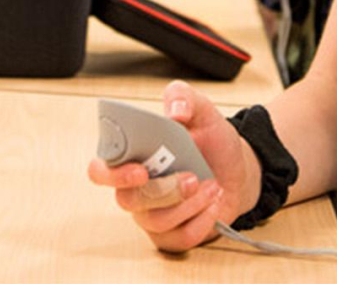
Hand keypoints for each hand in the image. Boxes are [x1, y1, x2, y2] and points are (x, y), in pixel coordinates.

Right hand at [87, 81, 259, 251]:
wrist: (237, 169)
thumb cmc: (210, 141)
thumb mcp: (201, 110)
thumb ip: (182, 97)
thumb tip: (174, 111)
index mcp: (131, 156)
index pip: (100, 170)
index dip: (113, 174)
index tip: (141, 171)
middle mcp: (134, 188)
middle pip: (127, 201)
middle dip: (163, 191)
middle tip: (191, 179)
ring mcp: (151, 215)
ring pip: (157, 221)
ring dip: (190, 204)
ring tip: (212, 186)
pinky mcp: (172, 235)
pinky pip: (180, 238)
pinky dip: (202, 221)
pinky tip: (213, 204)